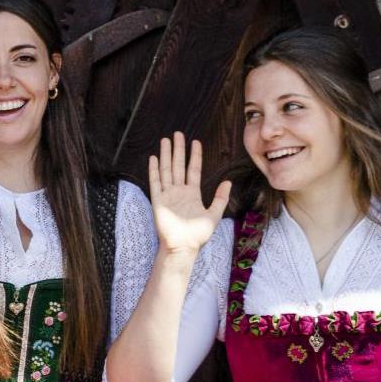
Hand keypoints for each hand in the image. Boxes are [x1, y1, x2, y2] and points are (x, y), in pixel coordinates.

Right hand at [147, 132, 231, 254]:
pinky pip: (155, 182)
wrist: (183, 247)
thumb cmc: (198, 235)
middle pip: (178, 165)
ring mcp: (168, 195)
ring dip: (166, 155)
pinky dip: (154, 170)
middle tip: (178, 134)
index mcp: (192, 194)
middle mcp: (179, 191)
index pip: (193, 169)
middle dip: (178, 149)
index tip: (195, 142)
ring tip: (165, 140)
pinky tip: (153, 158)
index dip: (195, 156)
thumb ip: (220, 198)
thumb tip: (227, 182)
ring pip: (166, 170)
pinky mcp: (158, 201)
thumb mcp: (214, 215)